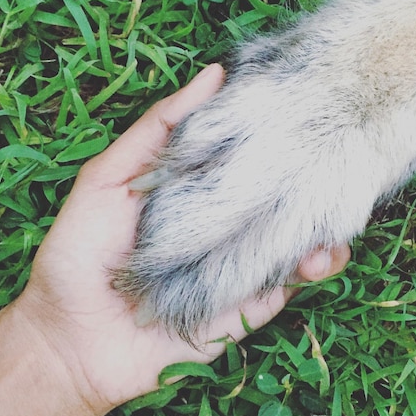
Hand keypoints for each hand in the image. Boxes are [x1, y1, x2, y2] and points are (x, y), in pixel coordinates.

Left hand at [19, 64, 349, 412]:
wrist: (74, 341)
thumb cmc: (79, 253)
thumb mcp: (108, 178)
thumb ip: (157, 130)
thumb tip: (215, 74)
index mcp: (199, 185)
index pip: (250, 148)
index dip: (281, 127)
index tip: (311, 100)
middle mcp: (226, 219)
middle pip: (282, 190)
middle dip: (313, 172)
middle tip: (341, 149)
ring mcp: (241, 260)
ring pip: (298, 232)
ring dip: (325, 219)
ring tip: (337, 207)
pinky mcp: (251, 302)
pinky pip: (292, 281)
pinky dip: (317, 266)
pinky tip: (322, 252)